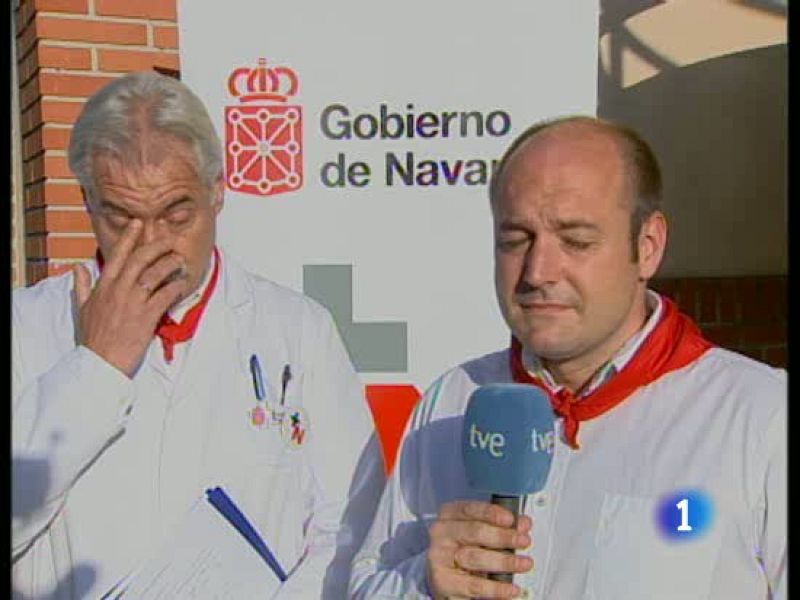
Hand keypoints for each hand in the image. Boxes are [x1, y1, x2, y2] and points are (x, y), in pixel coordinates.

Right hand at [73, 219, 189, 376]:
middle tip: (169, 239)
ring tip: (180, 260)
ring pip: (155, 274)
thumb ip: (81, 286)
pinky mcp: (146, 317)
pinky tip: (183, 283)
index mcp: (103, 287)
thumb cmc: (93, 338)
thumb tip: (77, 267)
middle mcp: (118, 290)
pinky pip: (165, 296)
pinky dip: (176, 287)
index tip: (139, 223)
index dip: (129, 237)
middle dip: (156, 245)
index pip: (117, 256)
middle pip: (140, 259)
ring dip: (170, 264)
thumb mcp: (81, 309)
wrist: (100, 363)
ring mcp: (132, 303)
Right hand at [427, 500, 532, 598]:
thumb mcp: (479, 533)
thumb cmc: (464, 549)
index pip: (469, 509)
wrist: (445, 576)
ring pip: (475, 558)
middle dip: (502, 536)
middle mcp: (442, 534)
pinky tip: (511, 588)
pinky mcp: (444, 583)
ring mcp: (440, 557)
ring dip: (504, 561)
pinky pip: (474, 586)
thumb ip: (500, 526)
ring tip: (524, 563)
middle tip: (523, 541)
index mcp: (449, 515)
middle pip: (474, 531)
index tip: (511, 519)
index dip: (491, 513)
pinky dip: (496, 588)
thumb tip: (523, 524)